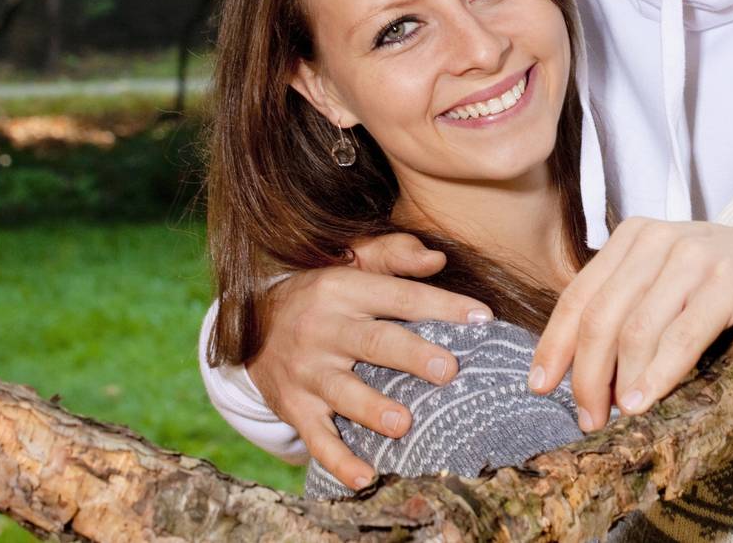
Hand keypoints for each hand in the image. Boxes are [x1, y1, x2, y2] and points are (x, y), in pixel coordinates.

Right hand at [244, 233, 491, 489]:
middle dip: (411, 356)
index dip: (442, 306)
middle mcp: (324, 329)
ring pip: (342, 391)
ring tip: (402, 423)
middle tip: (448, 370)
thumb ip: (395, 255)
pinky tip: (366, 478)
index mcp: (344, 290)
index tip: (482, 318)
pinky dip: (340, 461)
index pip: (400, 297)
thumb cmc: (321, 292)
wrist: (250, 322)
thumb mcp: (352, 264)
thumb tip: (438, 259)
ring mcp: (306, 372)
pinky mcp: (294, 407)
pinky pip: (316, 438)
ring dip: (372, 409)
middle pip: (373, 342)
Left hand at [530, 220, 732, 430]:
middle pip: (601, 316)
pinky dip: (657, 375)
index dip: (555, 344)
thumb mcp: (670, 288)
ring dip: (618, 381)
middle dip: (585, 374)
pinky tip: (645, 401)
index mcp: (635, 237)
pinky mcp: (730, 281)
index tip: (540, 385)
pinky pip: (680, 337)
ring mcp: (696, 255)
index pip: (579, 295)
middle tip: (586, 416)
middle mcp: (660, 239)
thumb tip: (578, 367)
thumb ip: (629, 309)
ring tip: (615, 415)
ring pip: (635, 329)